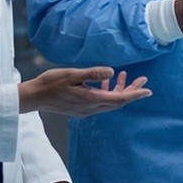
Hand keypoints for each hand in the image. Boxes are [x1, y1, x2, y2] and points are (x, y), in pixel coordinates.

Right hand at [18, 68, 150, 116]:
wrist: (34, 97)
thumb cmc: (50, 83)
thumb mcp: (72, 74)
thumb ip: (93, 73)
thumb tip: (112, 72)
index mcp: (91, 100)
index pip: (119, 98)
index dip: (135, 94)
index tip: (148, 90)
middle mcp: (91, 108)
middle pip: (118, 102)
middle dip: (132, 91)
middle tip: (143, 80)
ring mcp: (85, 110)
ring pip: (109, 101)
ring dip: (119, 90)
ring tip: (125, 76)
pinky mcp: (80, 108)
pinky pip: (100, 101)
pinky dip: (107, 92)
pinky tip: (106, 82)